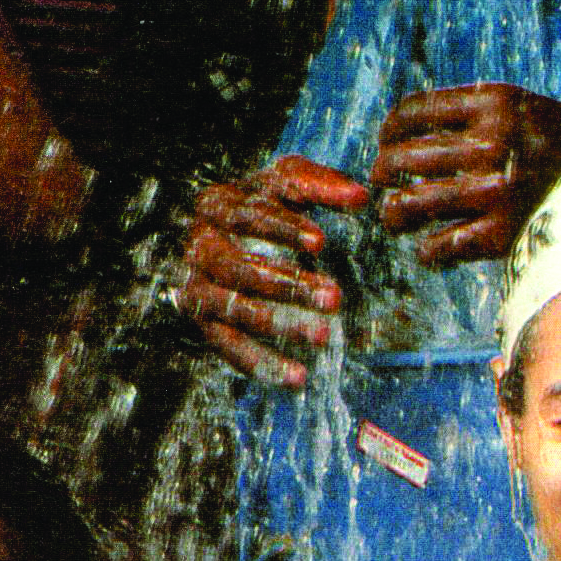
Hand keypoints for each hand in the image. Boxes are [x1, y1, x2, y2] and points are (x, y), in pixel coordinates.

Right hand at [176, 155, 367, 382]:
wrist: (220, 235)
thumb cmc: (261, 204)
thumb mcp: (286, 183)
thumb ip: (321, 185)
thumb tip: (362, 198)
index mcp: (215, 206)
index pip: (247, 217)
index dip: (283, 230)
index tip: (321, 243)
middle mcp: (199, 248)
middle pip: (240, 269)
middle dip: (289, 284)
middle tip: (335, 296)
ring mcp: (198, 289)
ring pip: (236, 310)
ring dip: (281, 324)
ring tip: (325, 335)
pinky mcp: (205, 325)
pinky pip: (231, 348)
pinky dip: (262, 364)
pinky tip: (298, 377)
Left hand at [369, 83, 560, 268]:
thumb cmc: (558, 143)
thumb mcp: (519, 106)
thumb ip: (468, 113)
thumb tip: (400, 136)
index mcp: (493, 103)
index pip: (412, 112)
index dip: (388, 129)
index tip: (385, 141)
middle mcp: (492, 143)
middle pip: (403, 158)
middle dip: (382, 171)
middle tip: (380, 180)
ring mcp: (495, 189)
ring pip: (412, 204)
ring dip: (393, 214)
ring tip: (393, 218)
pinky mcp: (502, 233)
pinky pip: (440, 246)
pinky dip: (427, 251)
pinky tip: (429, 249)